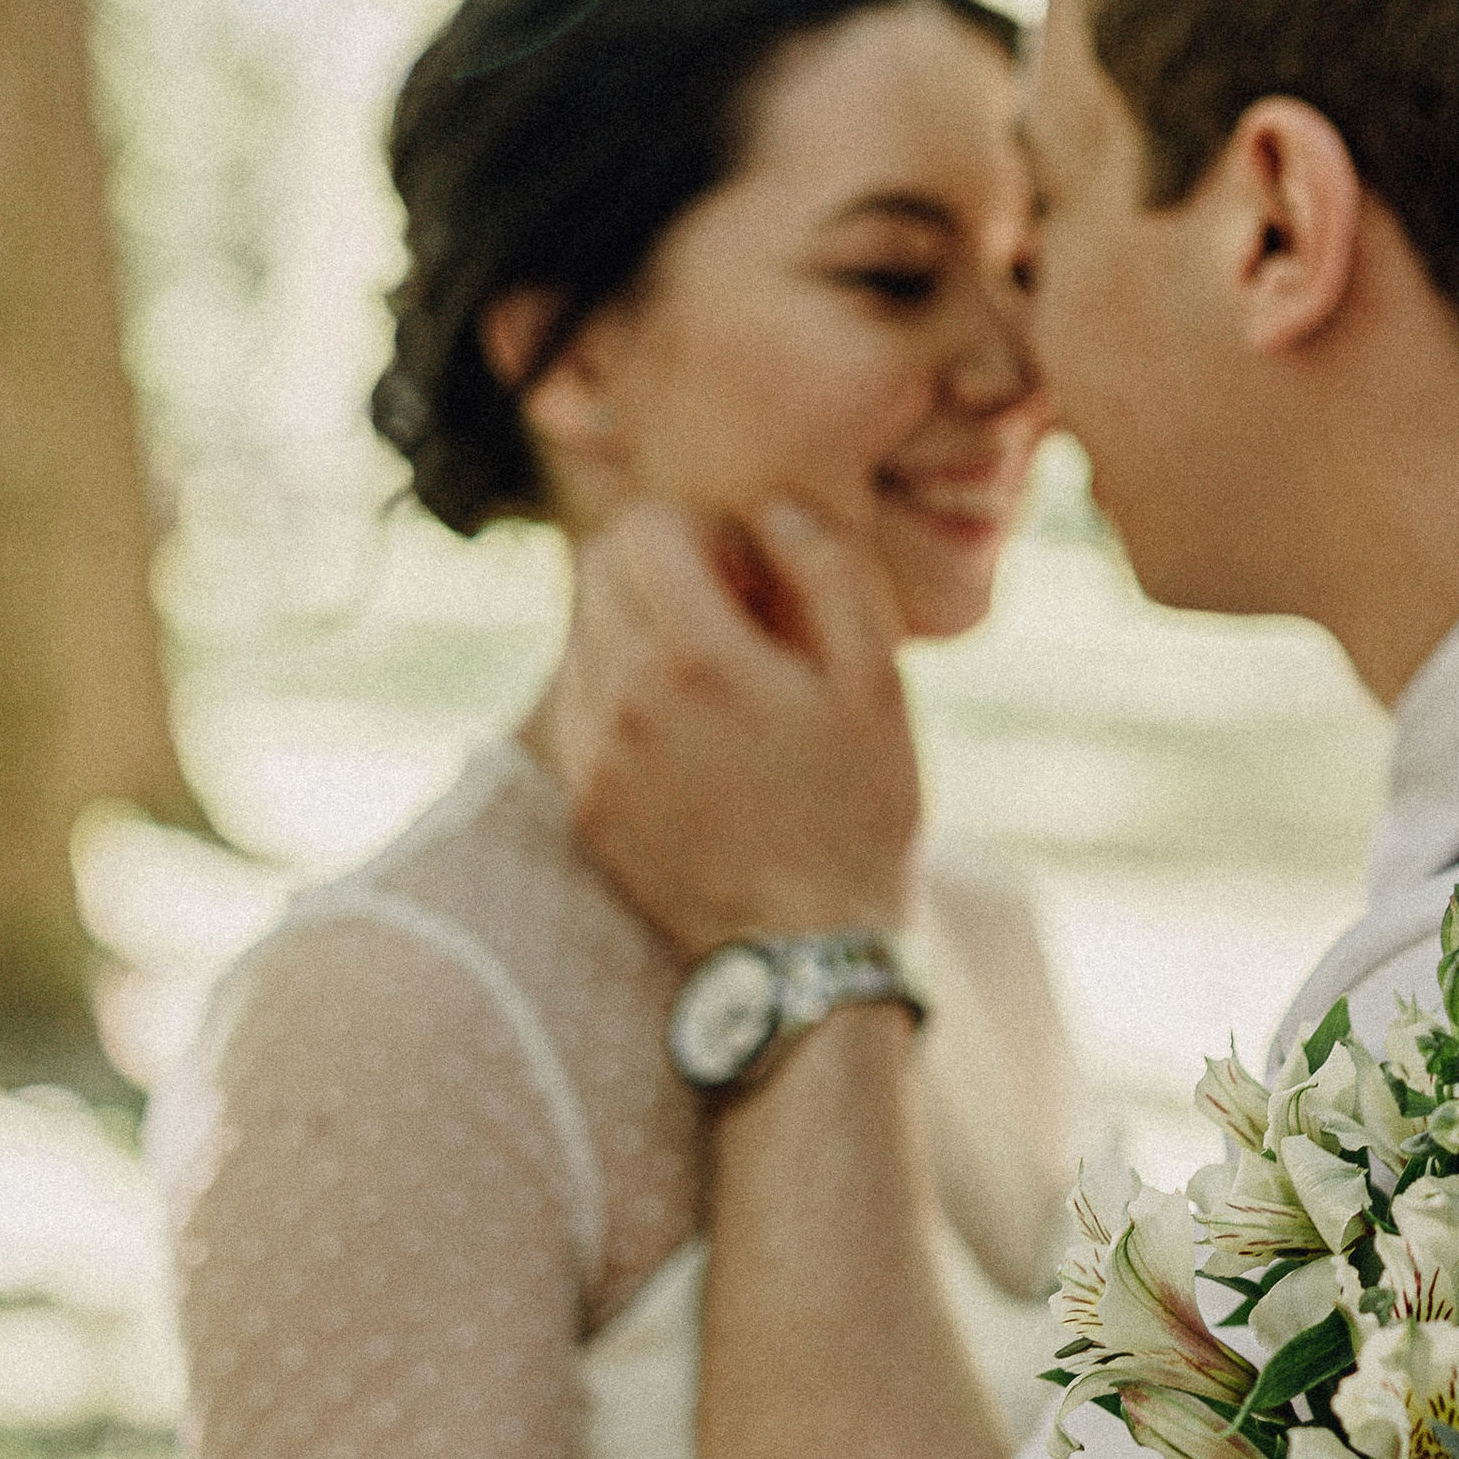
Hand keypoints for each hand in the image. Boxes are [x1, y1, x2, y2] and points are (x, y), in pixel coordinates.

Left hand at [544, 498, 920, 951]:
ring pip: (583, 631)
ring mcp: (594, 753)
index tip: (750, 581)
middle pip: (599, 567)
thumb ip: (830, 572)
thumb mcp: (878, 684)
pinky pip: (580, 703)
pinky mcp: (584, 799)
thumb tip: (775, 508)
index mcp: (697, 658)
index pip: (641, 526)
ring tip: (714, 686)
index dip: (703, 533)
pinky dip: (623, 693)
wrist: (809, 950)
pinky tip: (689, 737)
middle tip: (733, 622)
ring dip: (639, 630)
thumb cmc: (858, 811)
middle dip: (663, 571)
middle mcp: (625, 698)